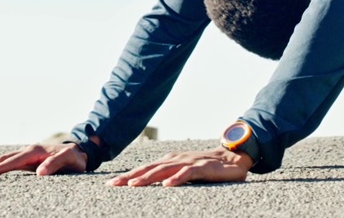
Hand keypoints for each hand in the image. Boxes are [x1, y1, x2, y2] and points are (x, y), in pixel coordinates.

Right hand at [0, 143, 86, 176]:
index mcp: (36, 151)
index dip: (0, 169)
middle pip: (4, 159)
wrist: (79, 150)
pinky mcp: (27, 160)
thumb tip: (39, 173)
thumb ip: (55, 164)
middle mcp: (28, 151)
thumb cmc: (75, 157)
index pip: (14, 161)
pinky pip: (8, 163)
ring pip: (4, 160)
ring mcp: (26, 155)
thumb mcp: (69, 160)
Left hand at [108, 147, 252, 187]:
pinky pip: (187, 174)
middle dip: (130, 176)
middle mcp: (175, 160)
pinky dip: (176, 179)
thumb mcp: (184, 171)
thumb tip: (151, 186)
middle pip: (149, 169)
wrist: (232, 157)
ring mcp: (188, 162)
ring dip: (147, 177)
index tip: (110, 184)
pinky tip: (167, 185)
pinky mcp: (202, 168)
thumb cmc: (206, 167)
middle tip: (113, 185)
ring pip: (164, 170)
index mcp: (169, 161)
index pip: (144, 169)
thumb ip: (169, 176)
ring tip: (133, 185)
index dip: (127, 176)